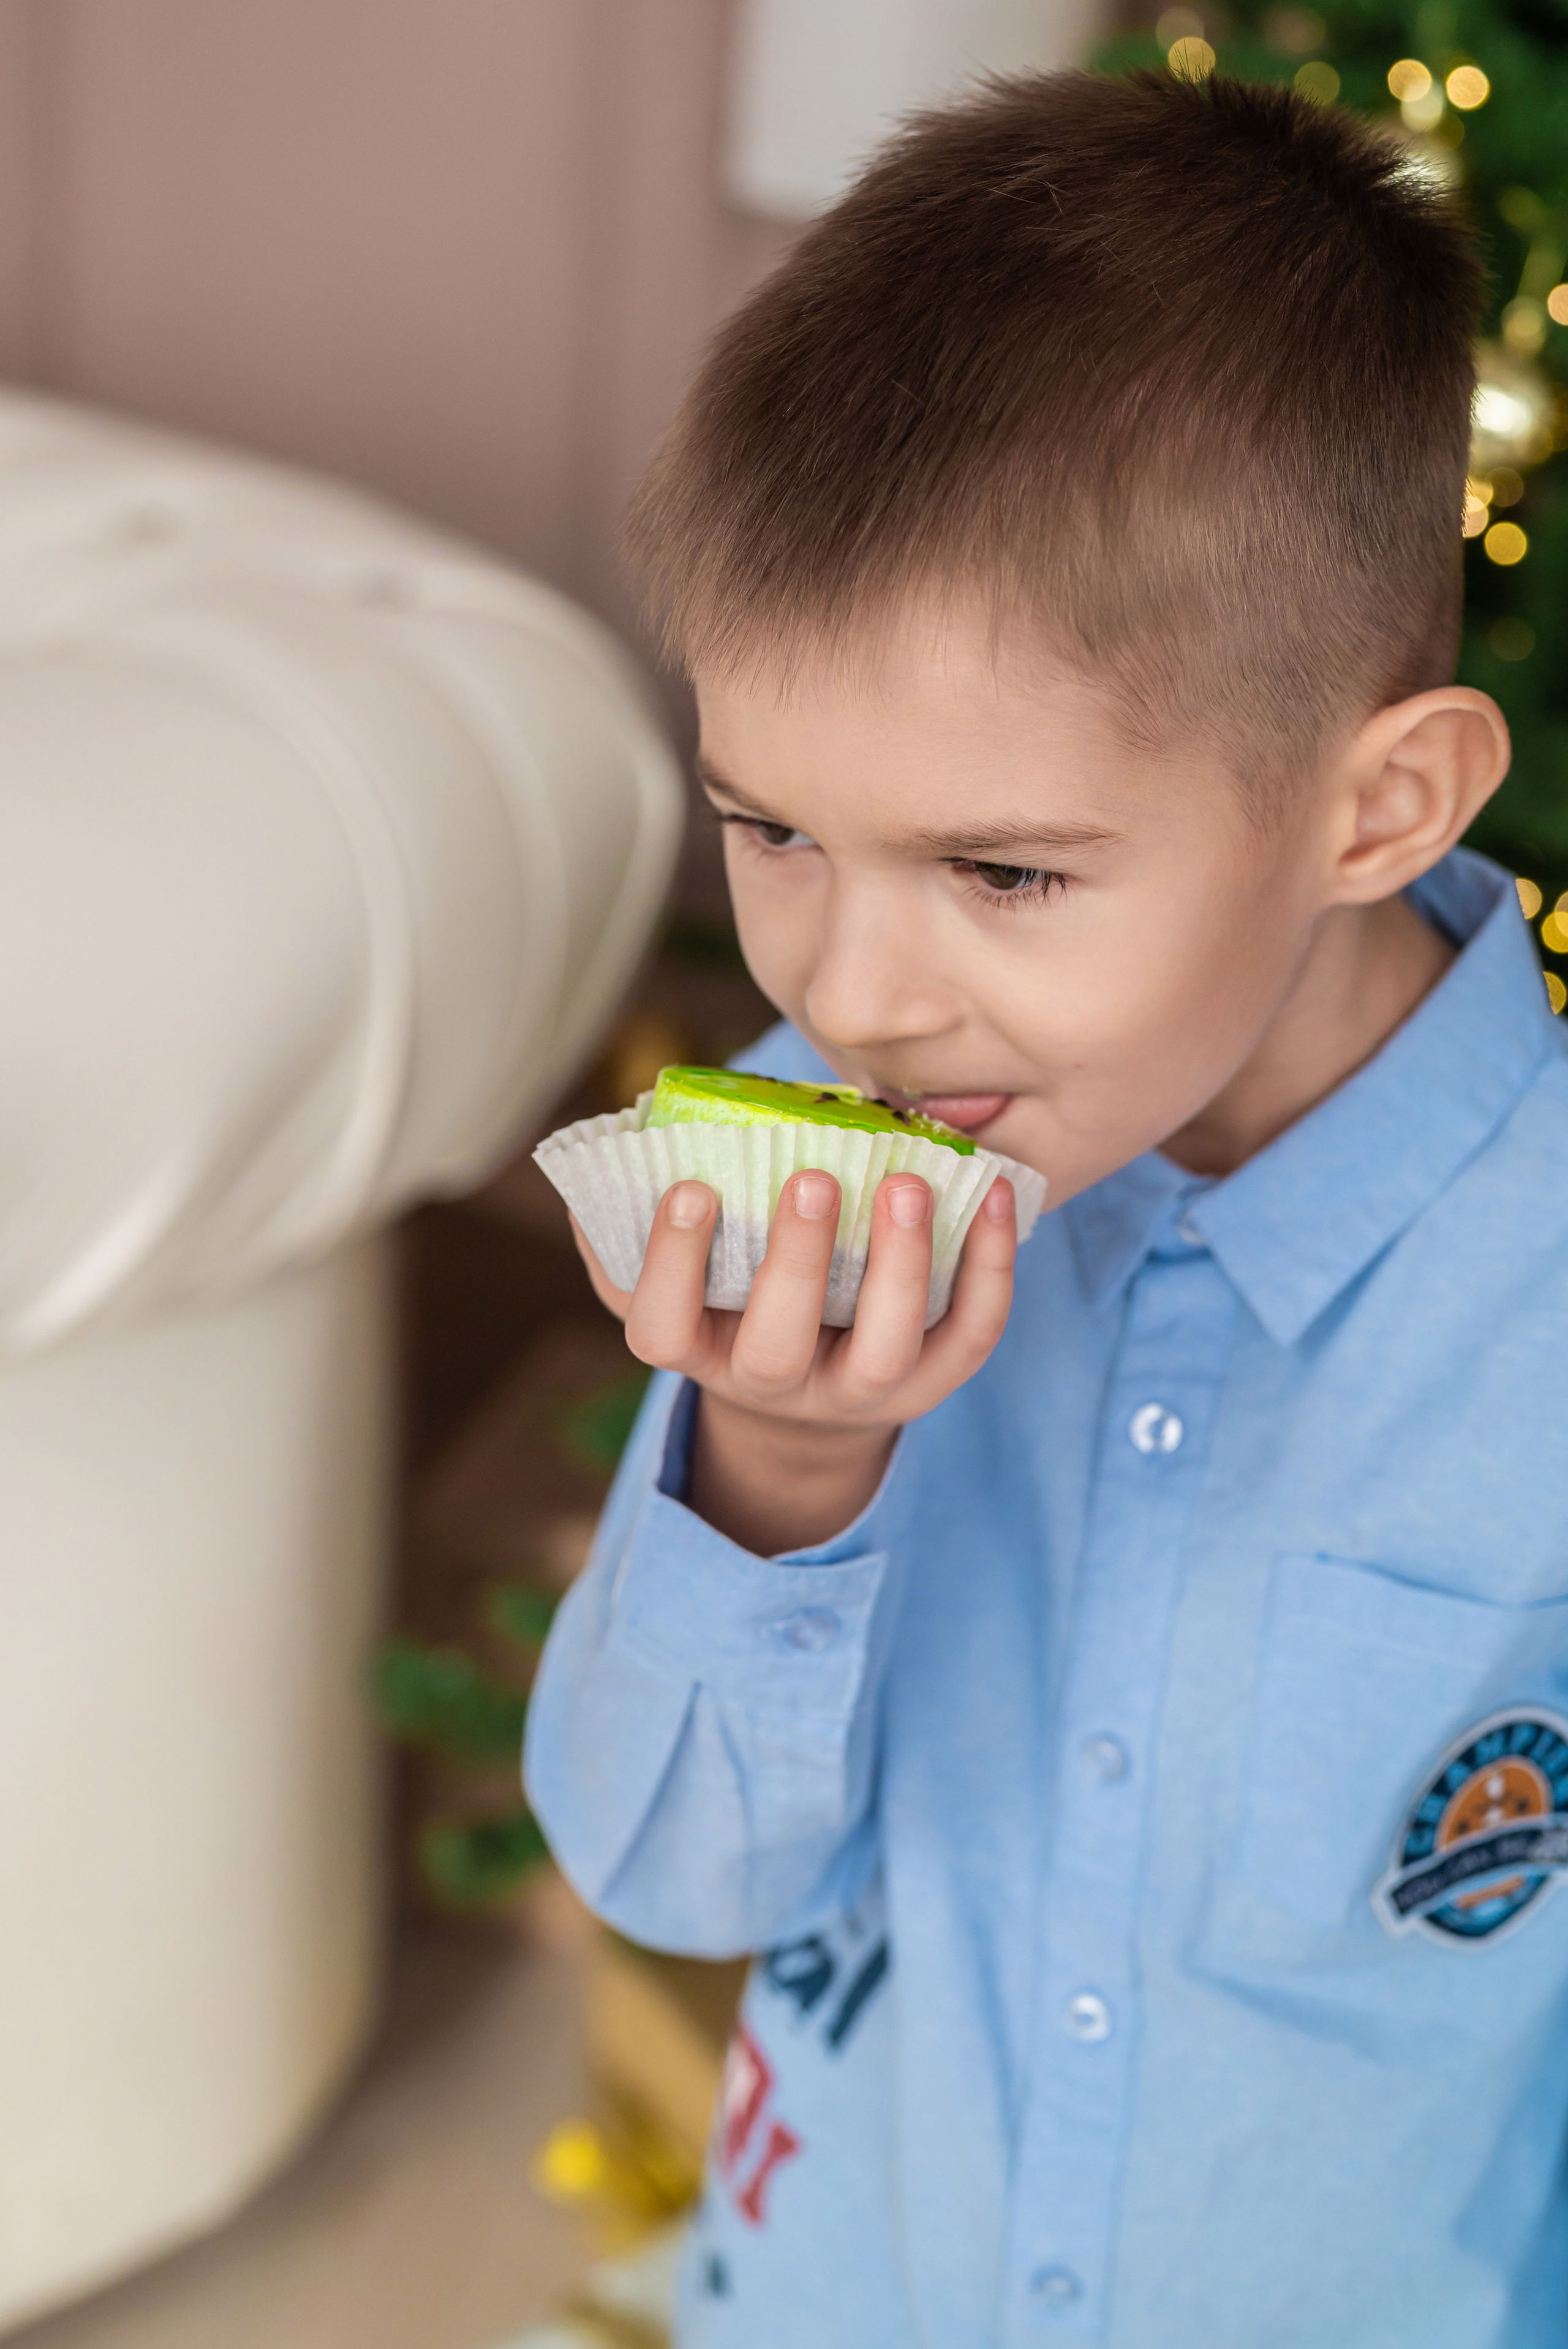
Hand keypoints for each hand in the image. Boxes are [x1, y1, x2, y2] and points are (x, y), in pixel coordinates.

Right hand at [570, 1169, 1017, 1552]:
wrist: (807, 1391)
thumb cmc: (729, 1295)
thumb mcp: (675, 1272)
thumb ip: (636, 1221)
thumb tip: (616, 1145)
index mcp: (696, 1349)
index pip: (661, 1328)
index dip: (671, 1265)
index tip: (690, 1188)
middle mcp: (773, 1384)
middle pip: (777, 1349)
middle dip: (795, 1264)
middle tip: (813, 1178)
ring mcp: (856, 1393)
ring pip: (884, 1353)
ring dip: (899, 1267)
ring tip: (909, 1182)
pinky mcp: (930, 1386)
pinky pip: (967, 1337)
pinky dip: (988, 1268)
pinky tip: (994, 1192)